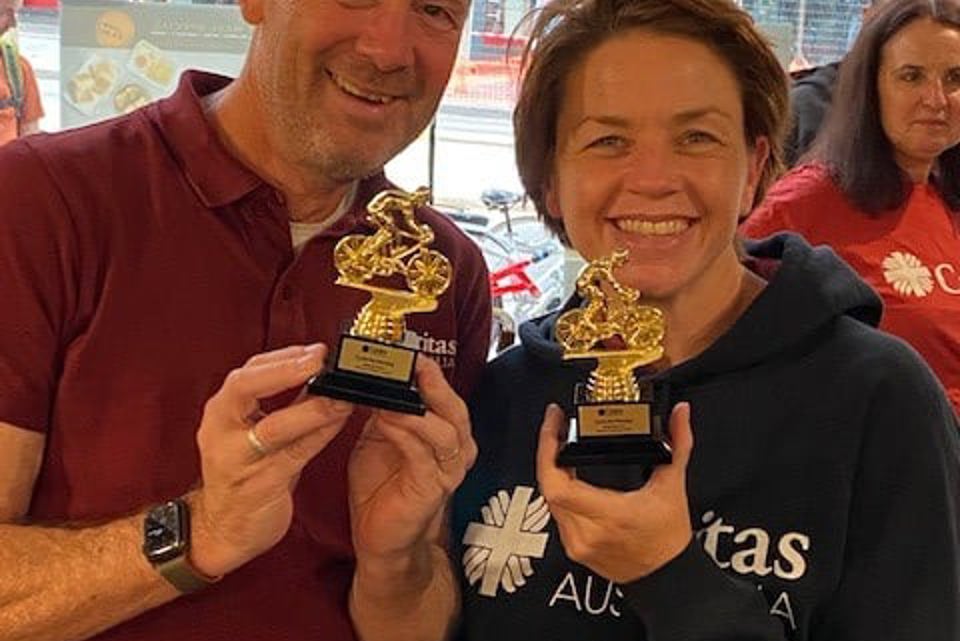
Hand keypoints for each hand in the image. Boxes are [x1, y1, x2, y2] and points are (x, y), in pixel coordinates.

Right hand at [190, 344, 353, 576]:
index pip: (247, 373)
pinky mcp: (258, 485)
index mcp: (222, 412)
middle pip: (244, 388)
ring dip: (311, 407)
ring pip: (274, 427)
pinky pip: (294, 455)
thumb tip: (320, 368)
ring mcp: (237, 459)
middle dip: (284, 370)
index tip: (315, 349)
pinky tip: (340, 421)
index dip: (282, 357)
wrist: (222, 529)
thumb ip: (283, 402)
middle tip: (319, 358)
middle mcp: (221, 431)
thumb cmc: (244, 473)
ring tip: (341, 393)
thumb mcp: (256, 431)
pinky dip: (319, 435)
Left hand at [348, 356, 475, 564]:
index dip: (427, 371)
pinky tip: (387, 420)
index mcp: (443, 430)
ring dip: (418, 407)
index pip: (442, 393)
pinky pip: (423, 455)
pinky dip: (406, 434)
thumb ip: (382, 408)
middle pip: (454, 407)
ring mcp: (447, 469)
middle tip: (412, 362)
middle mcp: (454, 447)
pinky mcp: (433, 488)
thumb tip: (371, 372)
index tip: (406, 350)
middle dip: (434, 383)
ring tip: (392, 392)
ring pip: (446, 429)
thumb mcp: (377, 437)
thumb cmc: (380, 486)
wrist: (380, 538)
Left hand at [536, 402, 694, 582]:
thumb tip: (681, 414)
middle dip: (549, 453)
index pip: (557, 484)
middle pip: (548, 487)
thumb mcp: (673, 485)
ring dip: (551, 471)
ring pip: (549, 500)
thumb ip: (678, 443)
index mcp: (609, 515)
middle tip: (556, 428)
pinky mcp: (574, 549)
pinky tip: (565, 474)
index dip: (548, 450)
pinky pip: (557, 514)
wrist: (667, 577)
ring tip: (559, 444)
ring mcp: (577, 543)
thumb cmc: (669, 538)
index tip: (554, 423)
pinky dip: (558, 491)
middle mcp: (587, 533)